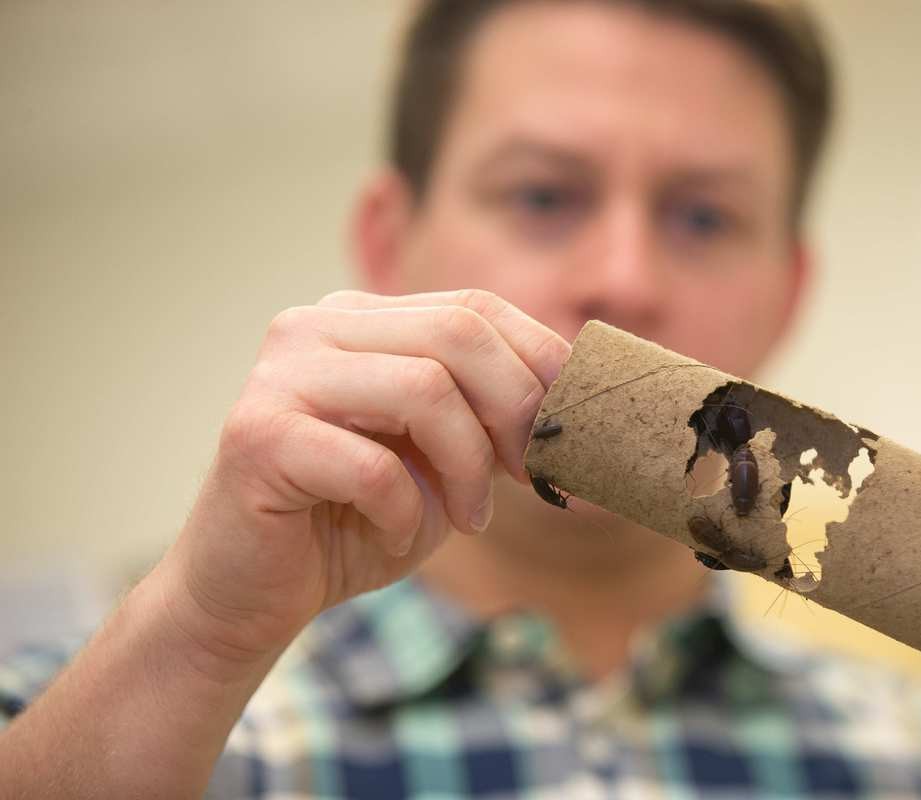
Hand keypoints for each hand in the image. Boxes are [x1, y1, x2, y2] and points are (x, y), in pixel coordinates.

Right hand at [160, 289, 568, 671]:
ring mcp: (281, 375)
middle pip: (458, 333)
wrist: (251, 595)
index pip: (474, 307)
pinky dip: (406, 511)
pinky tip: (398, 534)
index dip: (541, 363)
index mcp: (361, 319)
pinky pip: (373, 465)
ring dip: (468, 467)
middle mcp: (316, 327)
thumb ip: (488, 417)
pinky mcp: (258, 434)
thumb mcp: (441, 460)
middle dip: (517, 411)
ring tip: (469, 518)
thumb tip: (580, 401)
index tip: (571, 428)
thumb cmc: (355, 522)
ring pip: (425, 388)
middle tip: (530, 476)